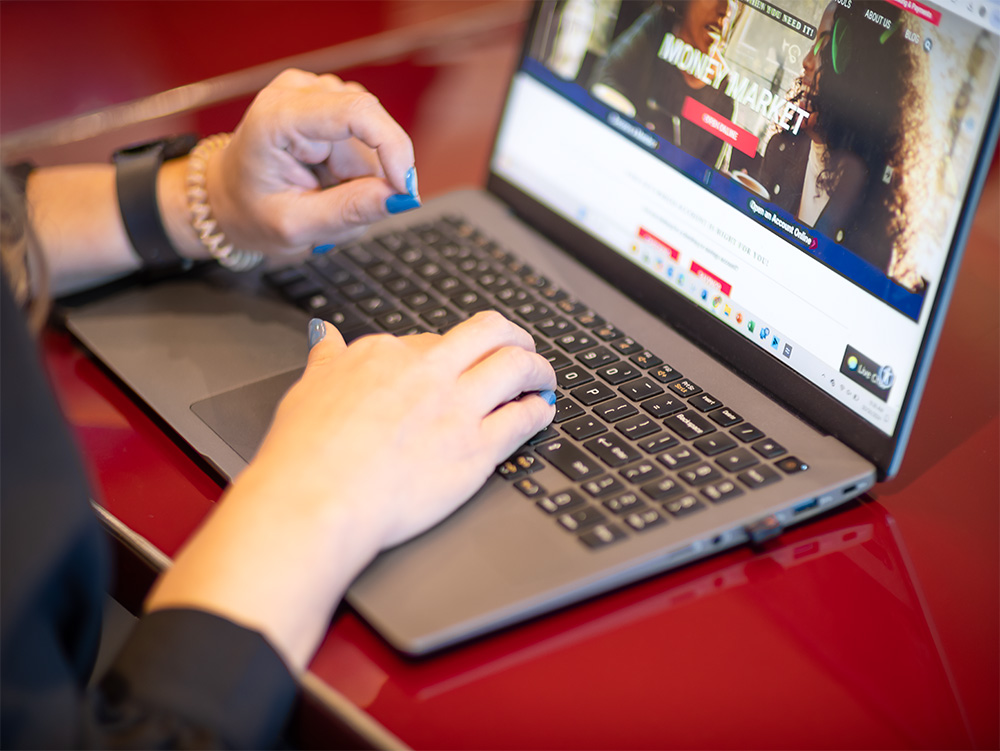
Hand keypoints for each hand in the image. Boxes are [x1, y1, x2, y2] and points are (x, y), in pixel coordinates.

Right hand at [146, 311, 555, 668]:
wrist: (317, 498)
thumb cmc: (304, 455)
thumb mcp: (307, 388)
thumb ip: (327, 360)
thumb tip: (325, 336)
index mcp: (384, 354)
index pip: (431, 339)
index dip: (447, 353)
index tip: (456, 363)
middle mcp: (426, 372)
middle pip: (489, 332)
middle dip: (512, 336)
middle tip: (520, 347)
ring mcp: (456, 407)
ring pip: (517, 366)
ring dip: (538, 368)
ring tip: (543, 378)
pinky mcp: (477, 447)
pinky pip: (524, 417)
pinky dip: (539, 411)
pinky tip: (540, 413)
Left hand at [207, 68, 418, 258]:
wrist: (229, 198)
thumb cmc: (250, 211)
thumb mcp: (294, 226)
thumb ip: (347, 212)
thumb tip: (400, 197)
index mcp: (278, 115)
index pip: (357, 112)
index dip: (393, 148)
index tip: (405, 190)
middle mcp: (299, 92)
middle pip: (370, 133)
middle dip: (368, 179)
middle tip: (338, 211)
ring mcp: (316, 94)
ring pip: (371, 143)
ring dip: (359, 180)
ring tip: (323, 198)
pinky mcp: (331, 104)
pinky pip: (367, 143)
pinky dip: (356, 172)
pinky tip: (328, 182)